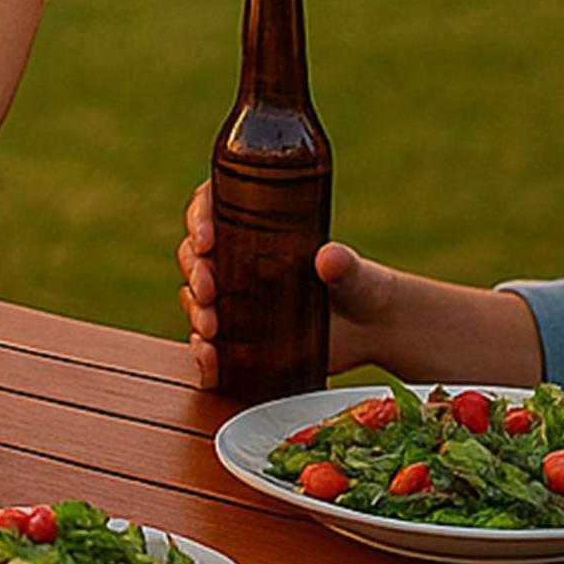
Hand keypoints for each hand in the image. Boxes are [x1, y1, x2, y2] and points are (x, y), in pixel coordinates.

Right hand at [178, 178, 382, 388]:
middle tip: (209, 290)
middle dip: (194, 272)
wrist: (369, 329)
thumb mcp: (352, 270)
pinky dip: (203, 349)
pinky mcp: (238, 334)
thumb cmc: (359, 285)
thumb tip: (329, 259)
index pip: (210, 207)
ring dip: (195, 311)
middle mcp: (236, 259)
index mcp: (255, 227)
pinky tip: (210, 356)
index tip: (206, 240)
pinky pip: (208, 339)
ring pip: (194, 297)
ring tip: (211, 328)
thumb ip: (342, 263)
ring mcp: (234, 297)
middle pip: (194, 255)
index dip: (198, 219)